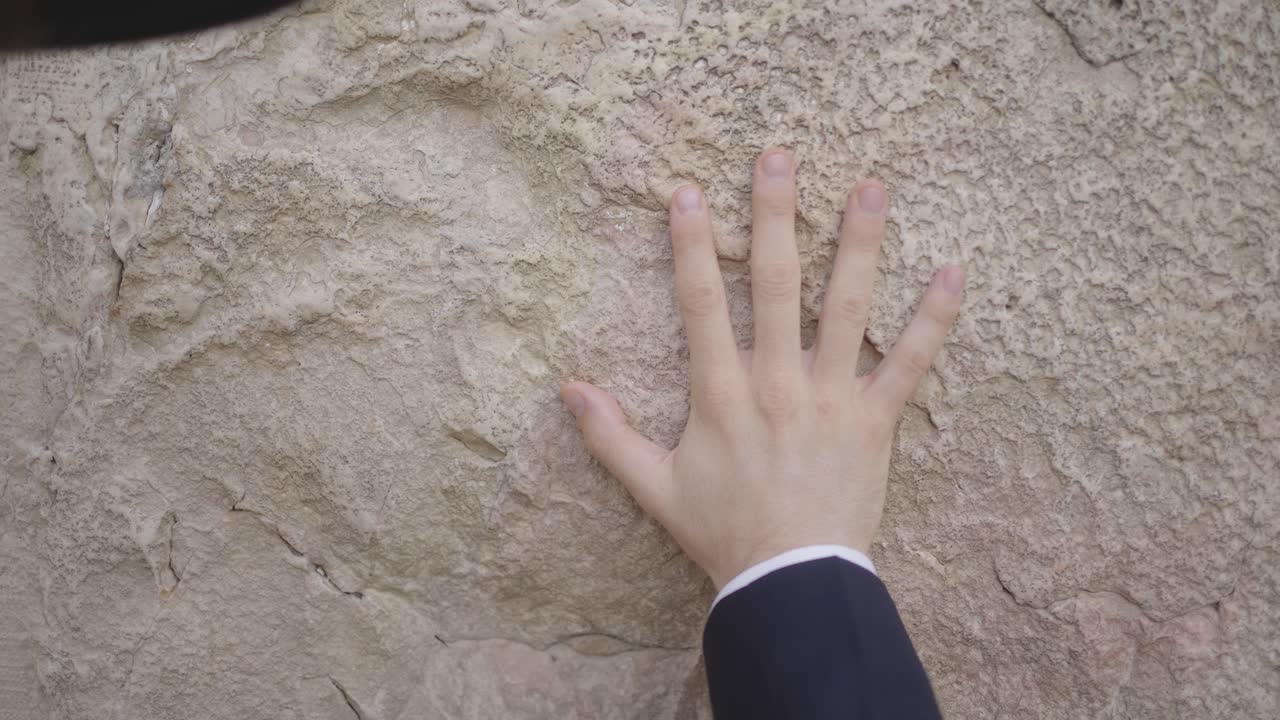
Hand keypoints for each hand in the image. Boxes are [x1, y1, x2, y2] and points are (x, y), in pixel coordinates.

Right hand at [561, 148, 964, 589]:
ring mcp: (830, 397)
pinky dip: (932, 319)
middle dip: (775, 217)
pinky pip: (908, 364)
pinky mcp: (874, 421)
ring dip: (859, 245)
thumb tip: (567, 388)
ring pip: (846, 309)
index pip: (701, 304)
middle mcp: (775, 383)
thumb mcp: (654, 487)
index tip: (688, 192)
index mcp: (721, 394)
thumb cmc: (723, 533)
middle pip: (776, 285)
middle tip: (778, 157)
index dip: (692, 246)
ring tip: (869, 188)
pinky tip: (953, 271)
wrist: (790, 581)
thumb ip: (608, 436)